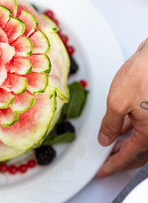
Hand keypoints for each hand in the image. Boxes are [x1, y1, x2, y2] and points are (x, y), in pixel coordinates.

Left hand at [97, 38, 147, 177]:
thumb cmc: (144, 74)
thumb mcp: (117, 102)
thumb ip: (110, 124)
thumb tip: (105, 138)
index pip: (128, 157)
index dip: (112, 165)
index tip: (102, 171)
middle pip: (138, 153)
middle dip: (120, 159)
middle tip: (105, 164)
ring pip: (140, 140)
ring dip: (123, 144)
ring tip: (107, 147)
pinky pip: (142, 127)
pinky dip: (129, 131)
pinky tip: (118, 129)